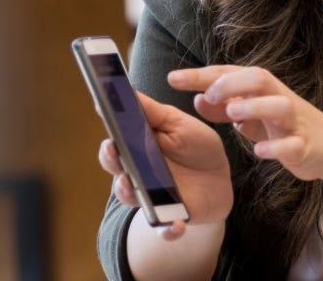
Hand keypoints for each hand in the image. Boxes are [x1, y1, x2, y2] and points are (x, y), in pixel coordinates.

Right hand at [97, 92, 232, 240]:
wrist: (218, 178)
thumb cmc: (194, 146)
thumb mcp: (178, 124)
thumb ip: (153, 112)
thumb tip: (125, 90)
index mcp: (137, 149)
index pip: (114, 144)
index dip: (109, 135)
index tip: (103, 121)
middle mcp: (137, 175)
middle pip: (116, 170)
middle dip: (112, 161)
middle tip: (114, 150)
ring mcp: (151, 198)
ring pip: (132, 199)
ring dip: (130, 193)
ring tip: (133, 184)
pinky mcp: (170, 218)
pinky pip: (164, 229)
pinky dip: (167, 230)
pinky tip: (176, 225)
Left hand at [168, 66, 322, 183]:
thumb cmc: (285, 127)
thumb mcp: (252, 115)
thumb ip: (225, 108)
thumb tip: (197, 99)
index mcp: (263, 90)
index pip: (230, 74)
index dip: (202, 75)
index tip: (173, 78)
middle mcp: (279, 99)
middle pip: (259, 78)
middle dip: (232, 82)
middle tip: (207, 93)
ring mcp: (294, 122)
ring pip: (280, 105)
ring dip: (256, 106)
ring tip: (233, 113)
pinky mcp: (306, 145)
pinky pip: (293, 144)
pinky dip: (277, 147)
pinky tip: (259, 152)